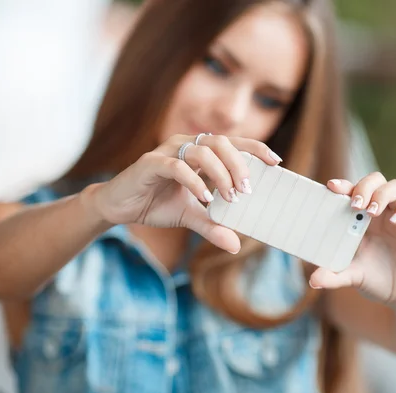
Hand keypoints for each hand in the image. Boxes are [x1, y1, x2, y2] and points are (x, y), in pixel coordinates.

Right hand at [85, 134, 282, 253]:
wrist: (120, 207)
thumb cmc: (156, 204)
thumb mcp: (190, 217)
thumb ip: (212, 226)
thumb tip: (236, 246)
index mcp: (198, 154)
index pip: (232, 144)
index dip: (254, 148)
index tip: (275, 162)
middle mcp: (185, 146)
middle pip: (221, 143)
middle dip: (239, 165)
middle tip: (247, 190)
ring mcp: (167, 152)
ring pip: (202, 151)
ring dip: (220, 174)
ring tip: (228, 198)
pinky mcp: (150, 163)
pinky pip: (177, 166)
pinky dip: (194, 181)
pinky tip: (204, 198)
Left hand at [309, 173, 395, 310]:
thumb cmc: (375, 280)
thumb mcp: (352, 277)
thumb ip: (333, 276)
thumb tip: (313, 281)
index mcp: (361, 218)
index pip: (353, 191)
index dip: (344, 185)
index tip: (331, 187)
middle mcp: (382, 212)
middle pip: (375, 180)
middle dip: (364, 186)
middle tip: (355, 204)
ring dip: (382, 194)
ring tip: (371, 212)